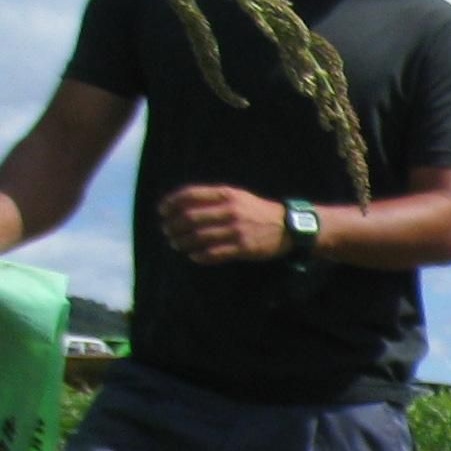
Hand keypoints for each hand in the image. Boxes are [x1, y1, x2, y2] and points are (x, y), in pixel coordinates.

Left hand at [158, 185, 286, 264]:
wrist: (288, 227)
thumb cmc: (257, 211)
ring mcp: (236, 230)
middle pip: (190, 218)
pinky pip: (214, 253)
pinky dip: (199, 255)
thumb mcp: (237, 196)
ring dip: (182, 242)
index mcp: (226, 195)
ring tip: (176, 244)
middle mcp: (229, 211)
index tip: (162, 211)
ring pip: (198, 237)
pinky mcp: (243, 248)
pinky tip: (193, 256)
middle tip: (167, 231)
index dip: (171, 203)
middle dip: (173, 225)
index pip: (189, 195)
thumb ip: (212, 198)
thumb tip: (182, 204)